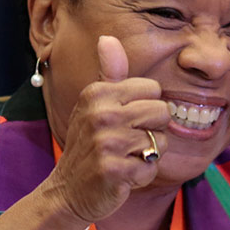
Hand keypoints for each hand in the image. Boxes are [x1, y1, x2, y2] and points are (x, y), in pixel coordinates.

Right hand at [46, 35, 170, 222]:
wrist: (68, 190)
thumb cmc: (89, 144)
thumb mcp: (95, 104)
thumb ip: (109, 73)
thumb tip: (108, 38)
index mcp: (97, 93)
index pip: (153, 89)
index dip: (146, 109)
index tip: (125, 121)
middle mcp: (100, 114)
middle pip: (162, 112)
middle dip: (152, 131)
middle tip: (127, 143)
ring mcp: (106, 143)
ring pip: (160, 142)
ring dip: (147, 155)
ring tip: (124, 158)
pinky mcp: (113, 171)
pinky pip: (151, 169)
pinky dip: (141, 176)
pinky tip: (122, 176)